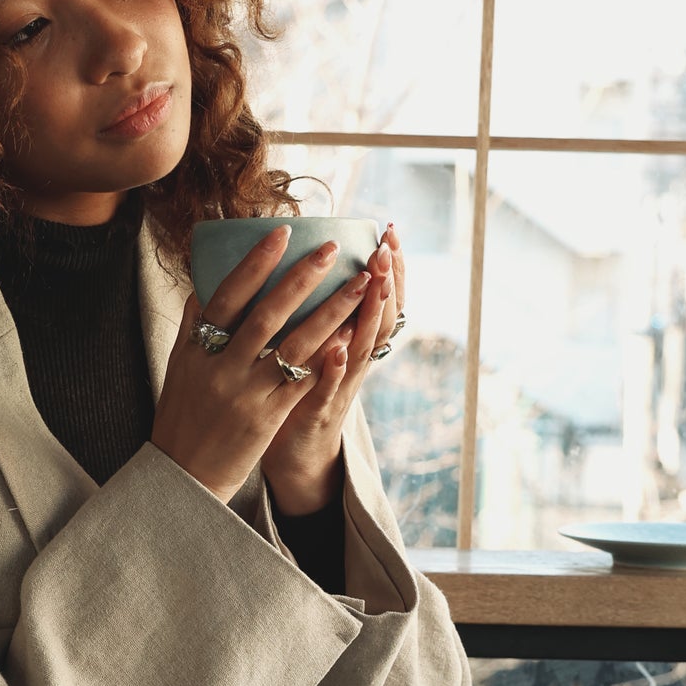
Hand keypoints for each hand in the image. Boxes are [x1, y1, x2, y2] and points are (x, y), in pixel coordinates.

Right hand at [152, 224, 390, 508]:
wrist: (184, 474)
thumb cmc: (182, 415)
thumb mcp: (178, 366)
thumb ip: (192, 325)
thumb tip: (204, 283)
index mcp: (197, 349)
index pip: (227, 296)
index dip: (255, 264)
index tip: (281, 233)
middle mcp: (222, 368)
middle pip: (266, 315)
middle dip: (301, 279)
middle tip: (330, 249)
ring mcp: (247, 394)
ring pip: (293, 345)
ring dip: (330, 311)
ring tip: (359, 284)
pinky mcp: (268, 418)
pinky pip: (303, 381)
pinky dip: (327, 357)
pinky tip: (351, 334)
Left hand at [261, 222, 404, 513]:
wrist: (295, 455)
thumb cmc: (295, 391)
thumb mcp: (308, 344)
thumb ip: (309, 308)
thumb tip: (295, 259)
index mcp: (348, 339)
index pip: (376, 296)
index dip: (387, 266)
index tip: (390, 230)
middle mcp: (352, 361)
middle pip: (377, 316)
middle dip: (385, 280)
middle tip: (388, 247)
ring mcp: (339, 387)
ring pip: (361, 347)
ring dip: (368, 315)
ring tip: (374, 282)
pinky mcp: (318, 413)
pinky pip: (328, 389)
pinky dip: (334, 368)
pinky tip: (337, 347)